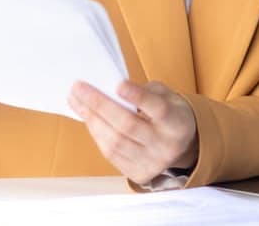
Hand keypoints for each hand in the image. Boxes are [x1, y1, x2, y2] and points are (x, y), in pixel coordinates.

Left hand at [68, 79, 198, 184]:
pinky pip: (111, 154)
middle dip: (100, 105)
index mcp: (177, 123)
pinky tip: (88, 118)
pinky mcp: (138, 173)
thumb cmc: (170, 115)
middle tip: (79, 88)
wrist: (181, 147)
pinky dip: (97, 134)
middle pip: (128, 125)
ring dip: (91, 120)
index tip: (118, 85)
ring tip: (77, 101)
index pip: (158, 109)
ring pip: (115, 142)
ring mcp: (151, 163)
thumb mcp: (168, 97)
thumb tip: (112, 91)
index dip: (138, 97)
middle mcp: (166, 146)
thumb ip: (145, 92)